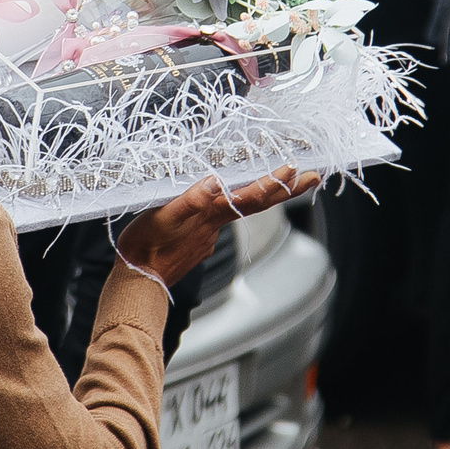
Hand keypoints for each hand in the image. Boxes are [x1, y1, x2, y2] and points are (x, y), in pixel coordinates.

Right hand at [117, 165, 320, 290]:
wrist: (137, 279)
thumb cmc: (145, 247)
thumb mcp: (164, 217)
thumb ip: (191, 200)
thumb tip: (215, 181)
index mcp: (210, 216)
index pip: (249, 197)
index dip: (272, 182)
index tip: (294, 169)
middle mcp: (215, 225)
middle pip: (257, 204)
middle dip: (286, 190)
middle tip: (313, 177)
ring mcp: (208, 233)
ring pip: (242, 209)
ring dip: (266, 194)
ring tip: (284, 181)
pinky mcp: (197, 238)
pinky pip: (224, 215)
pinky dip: (238, 203)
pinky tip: (234, 198)